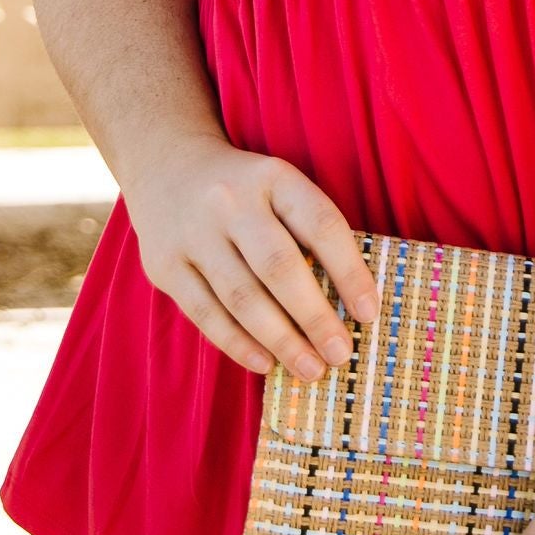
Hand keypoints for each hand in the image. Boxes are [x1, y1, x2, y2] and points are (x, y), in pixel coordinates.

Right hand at [122, 131, 378, 377]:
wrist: (165, 165)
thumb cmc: (245, 191)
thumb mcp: (280, 186)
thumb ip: (311, 231)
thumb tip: (351, 303)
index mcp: (273, 177)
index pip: (320, 224)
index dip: (349, 272)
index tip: (369, 314)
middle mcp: (230, 201)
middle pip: (279, 266)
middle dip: (314, 317)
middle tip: (341, 354)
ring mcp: (193, 233)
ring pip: (242, 297)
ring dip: (281, 340)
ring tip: (311, 369)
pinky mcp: (165, 265)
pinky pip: (205, 313)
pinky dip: (238, 343)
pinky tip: (266, 363)